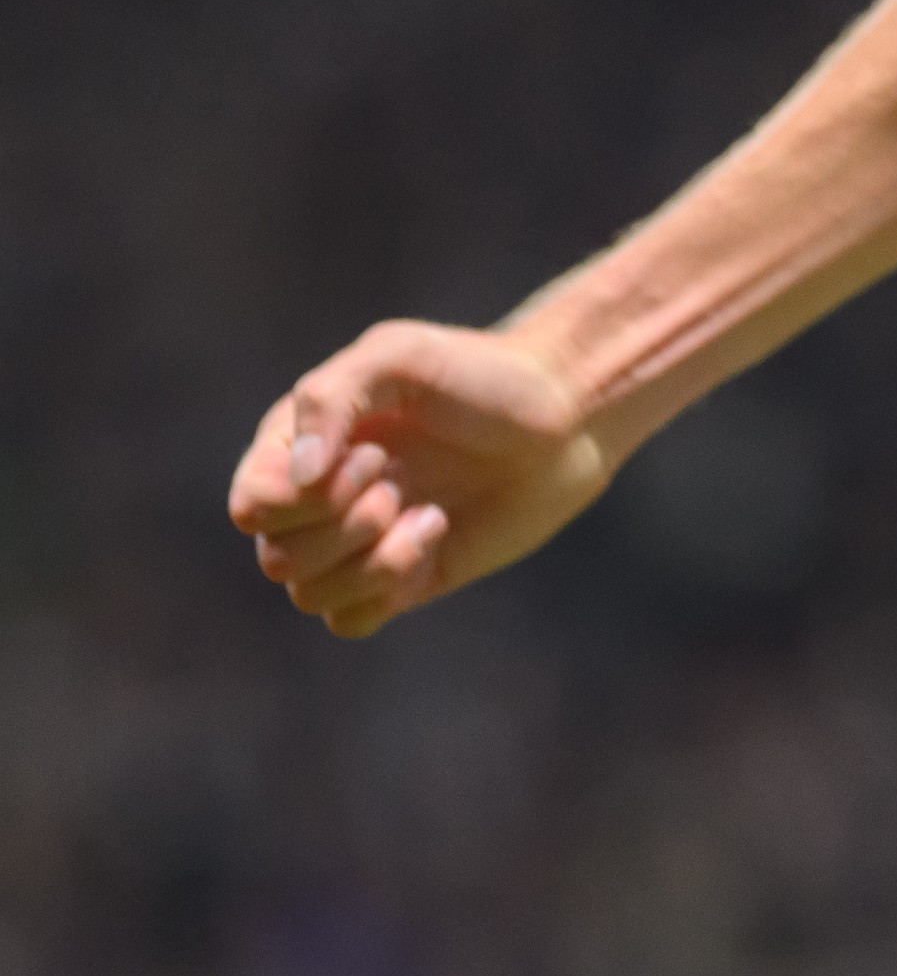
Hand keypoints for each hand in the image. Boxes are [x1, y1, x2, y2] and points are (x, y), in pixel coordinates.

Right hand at [226, 320, 614, 638]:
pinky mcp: (399, 578)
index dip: (301, 497)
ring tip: (426, 512)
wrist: (565, 417)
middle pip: (276, 556)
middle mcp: (317, 500)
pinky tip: (433, 534)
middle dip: (342, 528)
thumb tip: (300, 479)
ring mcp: (357, 543)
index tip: (373, 455)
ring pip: (307, 595)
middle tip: (398, 485)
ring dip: (369, 560)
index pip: (252, 503)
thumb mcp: (401, 355)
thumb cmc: (481, 376)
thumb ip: (331, 397)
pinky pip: (349, 620)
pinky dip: (387, 587)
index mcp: (300, 447)